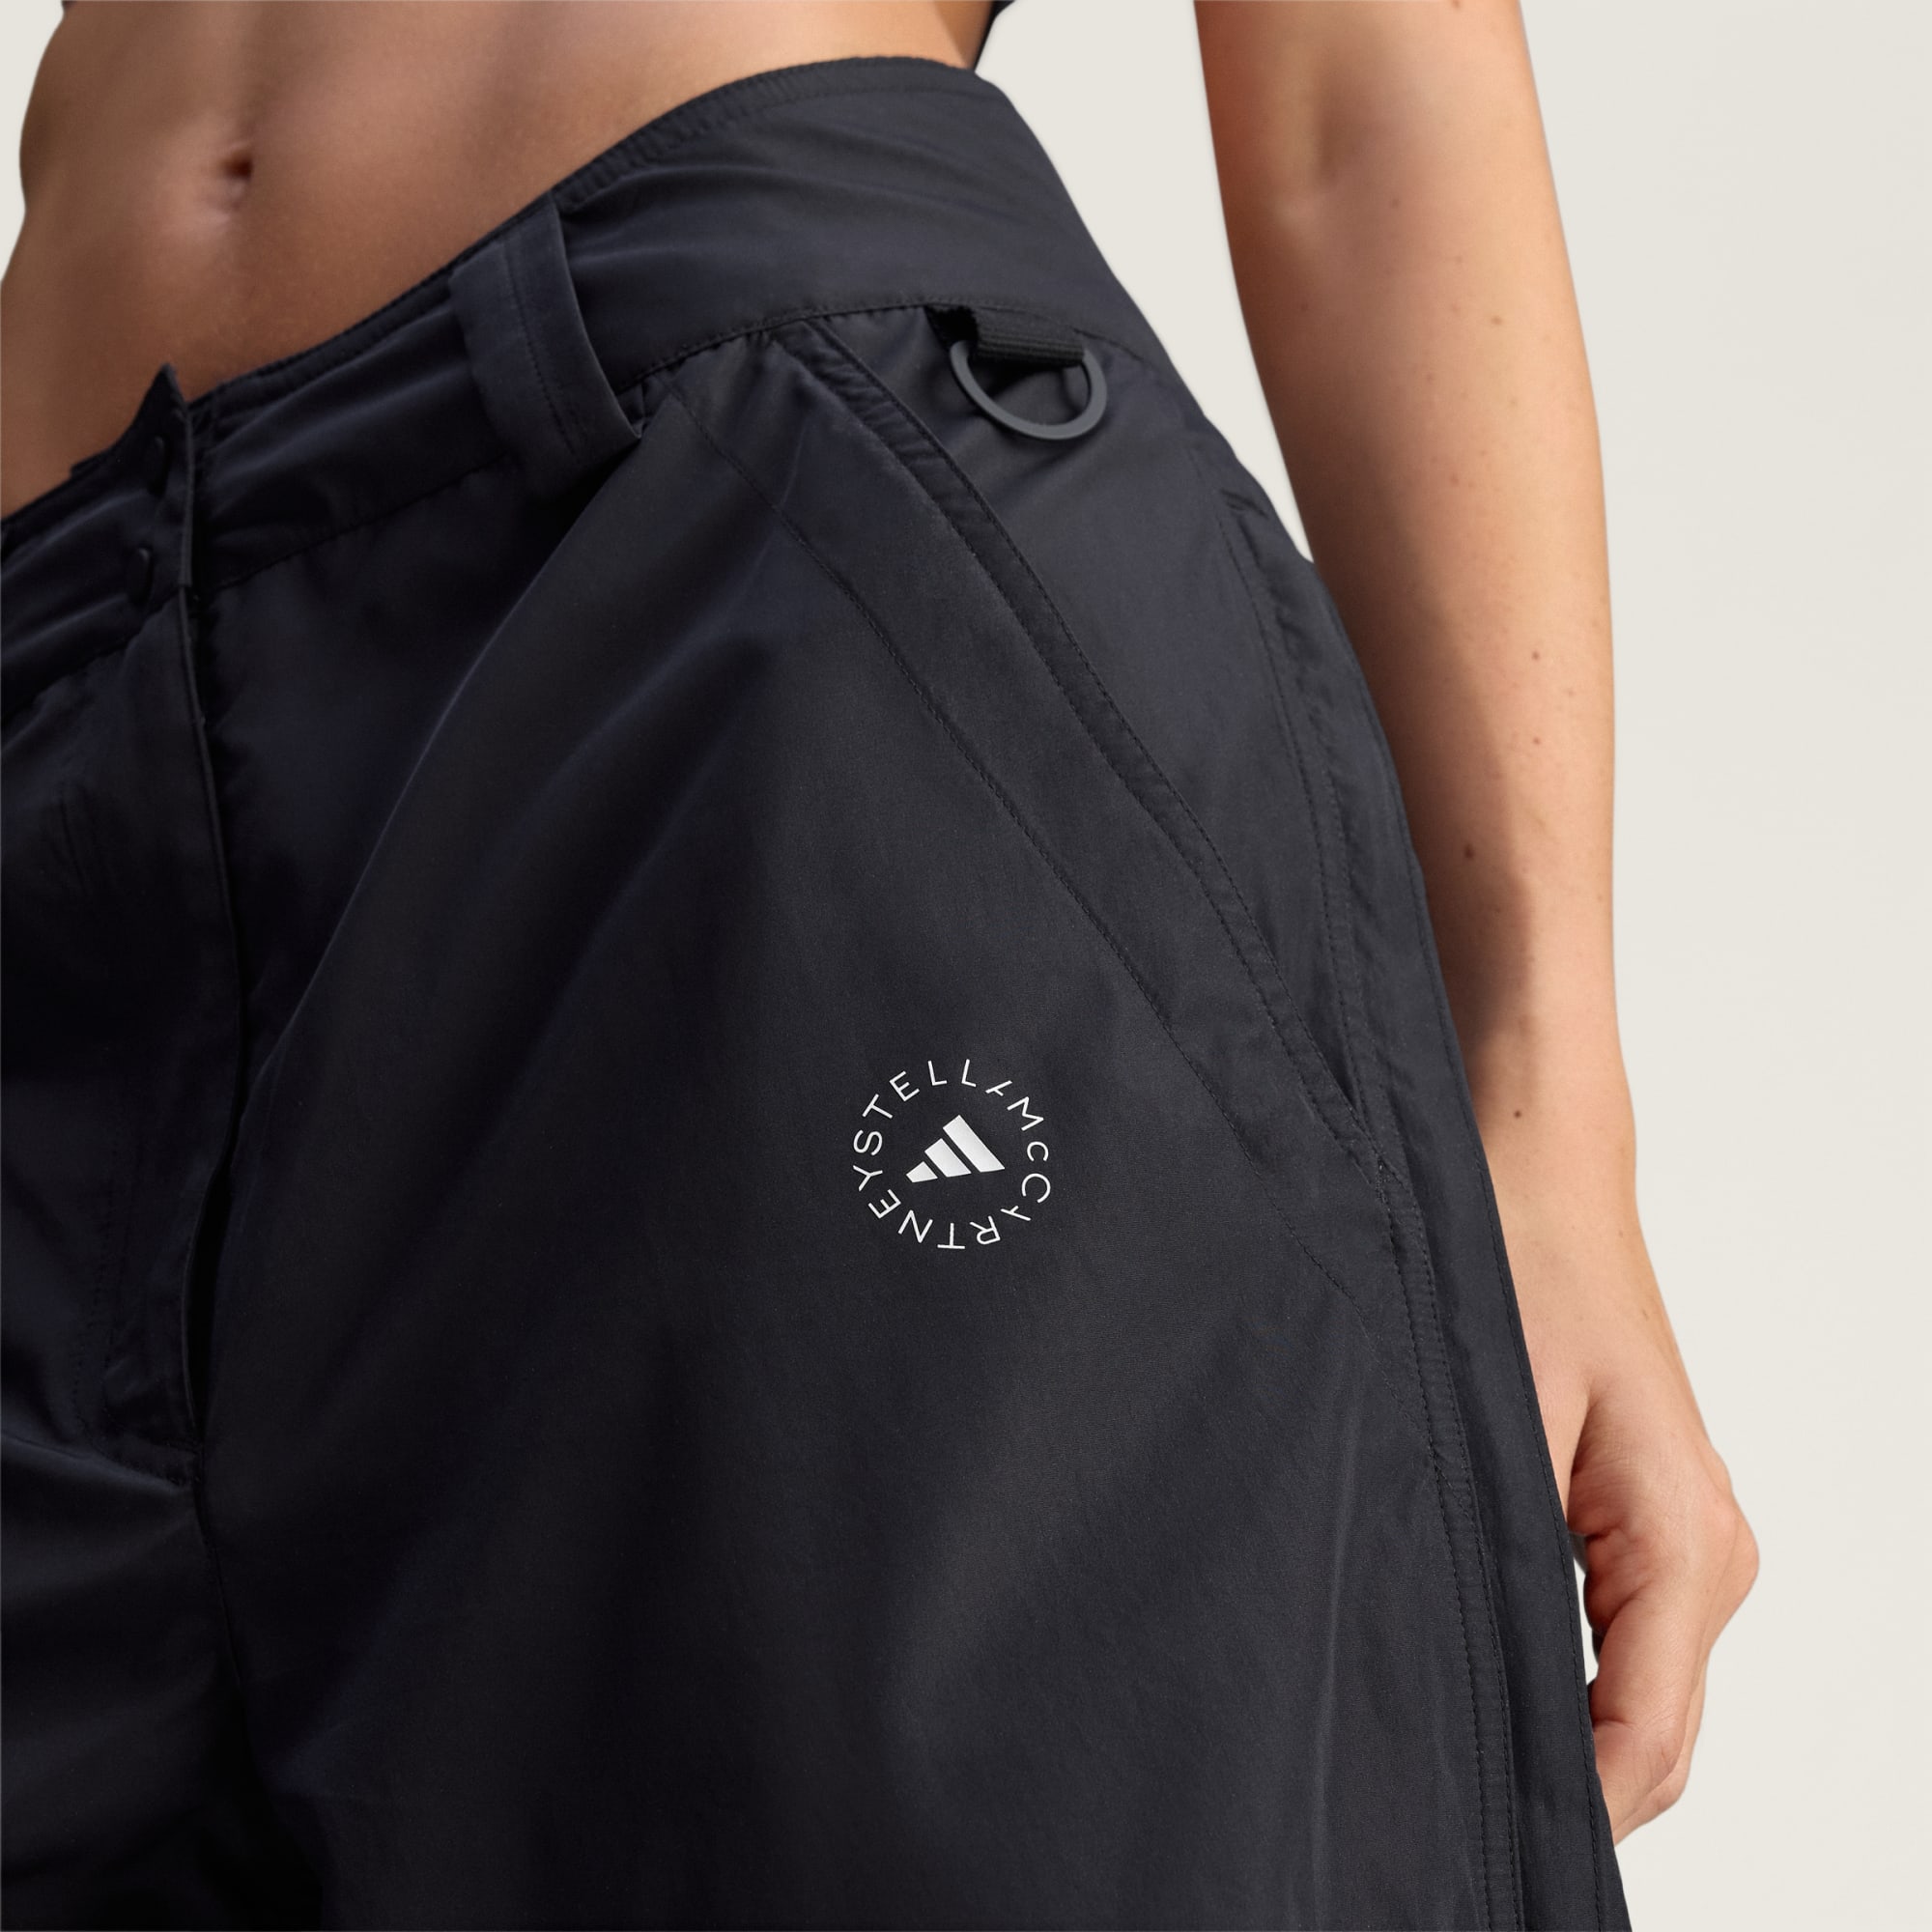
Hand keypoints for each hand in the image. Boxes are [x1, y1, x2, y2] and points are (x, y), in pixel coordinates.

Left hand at [1482, 1107, 1757, 1840]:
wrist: (1531, 1165)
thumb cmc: (1514, 1259)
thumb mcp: (1498, 1416)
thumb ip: (1503, 1558)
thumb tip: (1480, 1684)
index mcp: (1681, 1543)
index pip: (1645, 1744)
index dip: (1573, 1818)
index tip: (1479, 1851)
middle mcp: (1705, 1555)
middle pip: (1653, 1743)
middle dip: (1567, 1797)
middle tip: (1440, 1828)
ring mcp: (1681, 1540)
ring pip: (1639, 1699)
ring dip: (1566, 1746)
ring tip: (1454, 1771)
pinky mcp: (1640, 1516)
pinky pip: (1619, 1642)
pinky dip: (1570, 1689)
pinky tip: (1491, 1691)